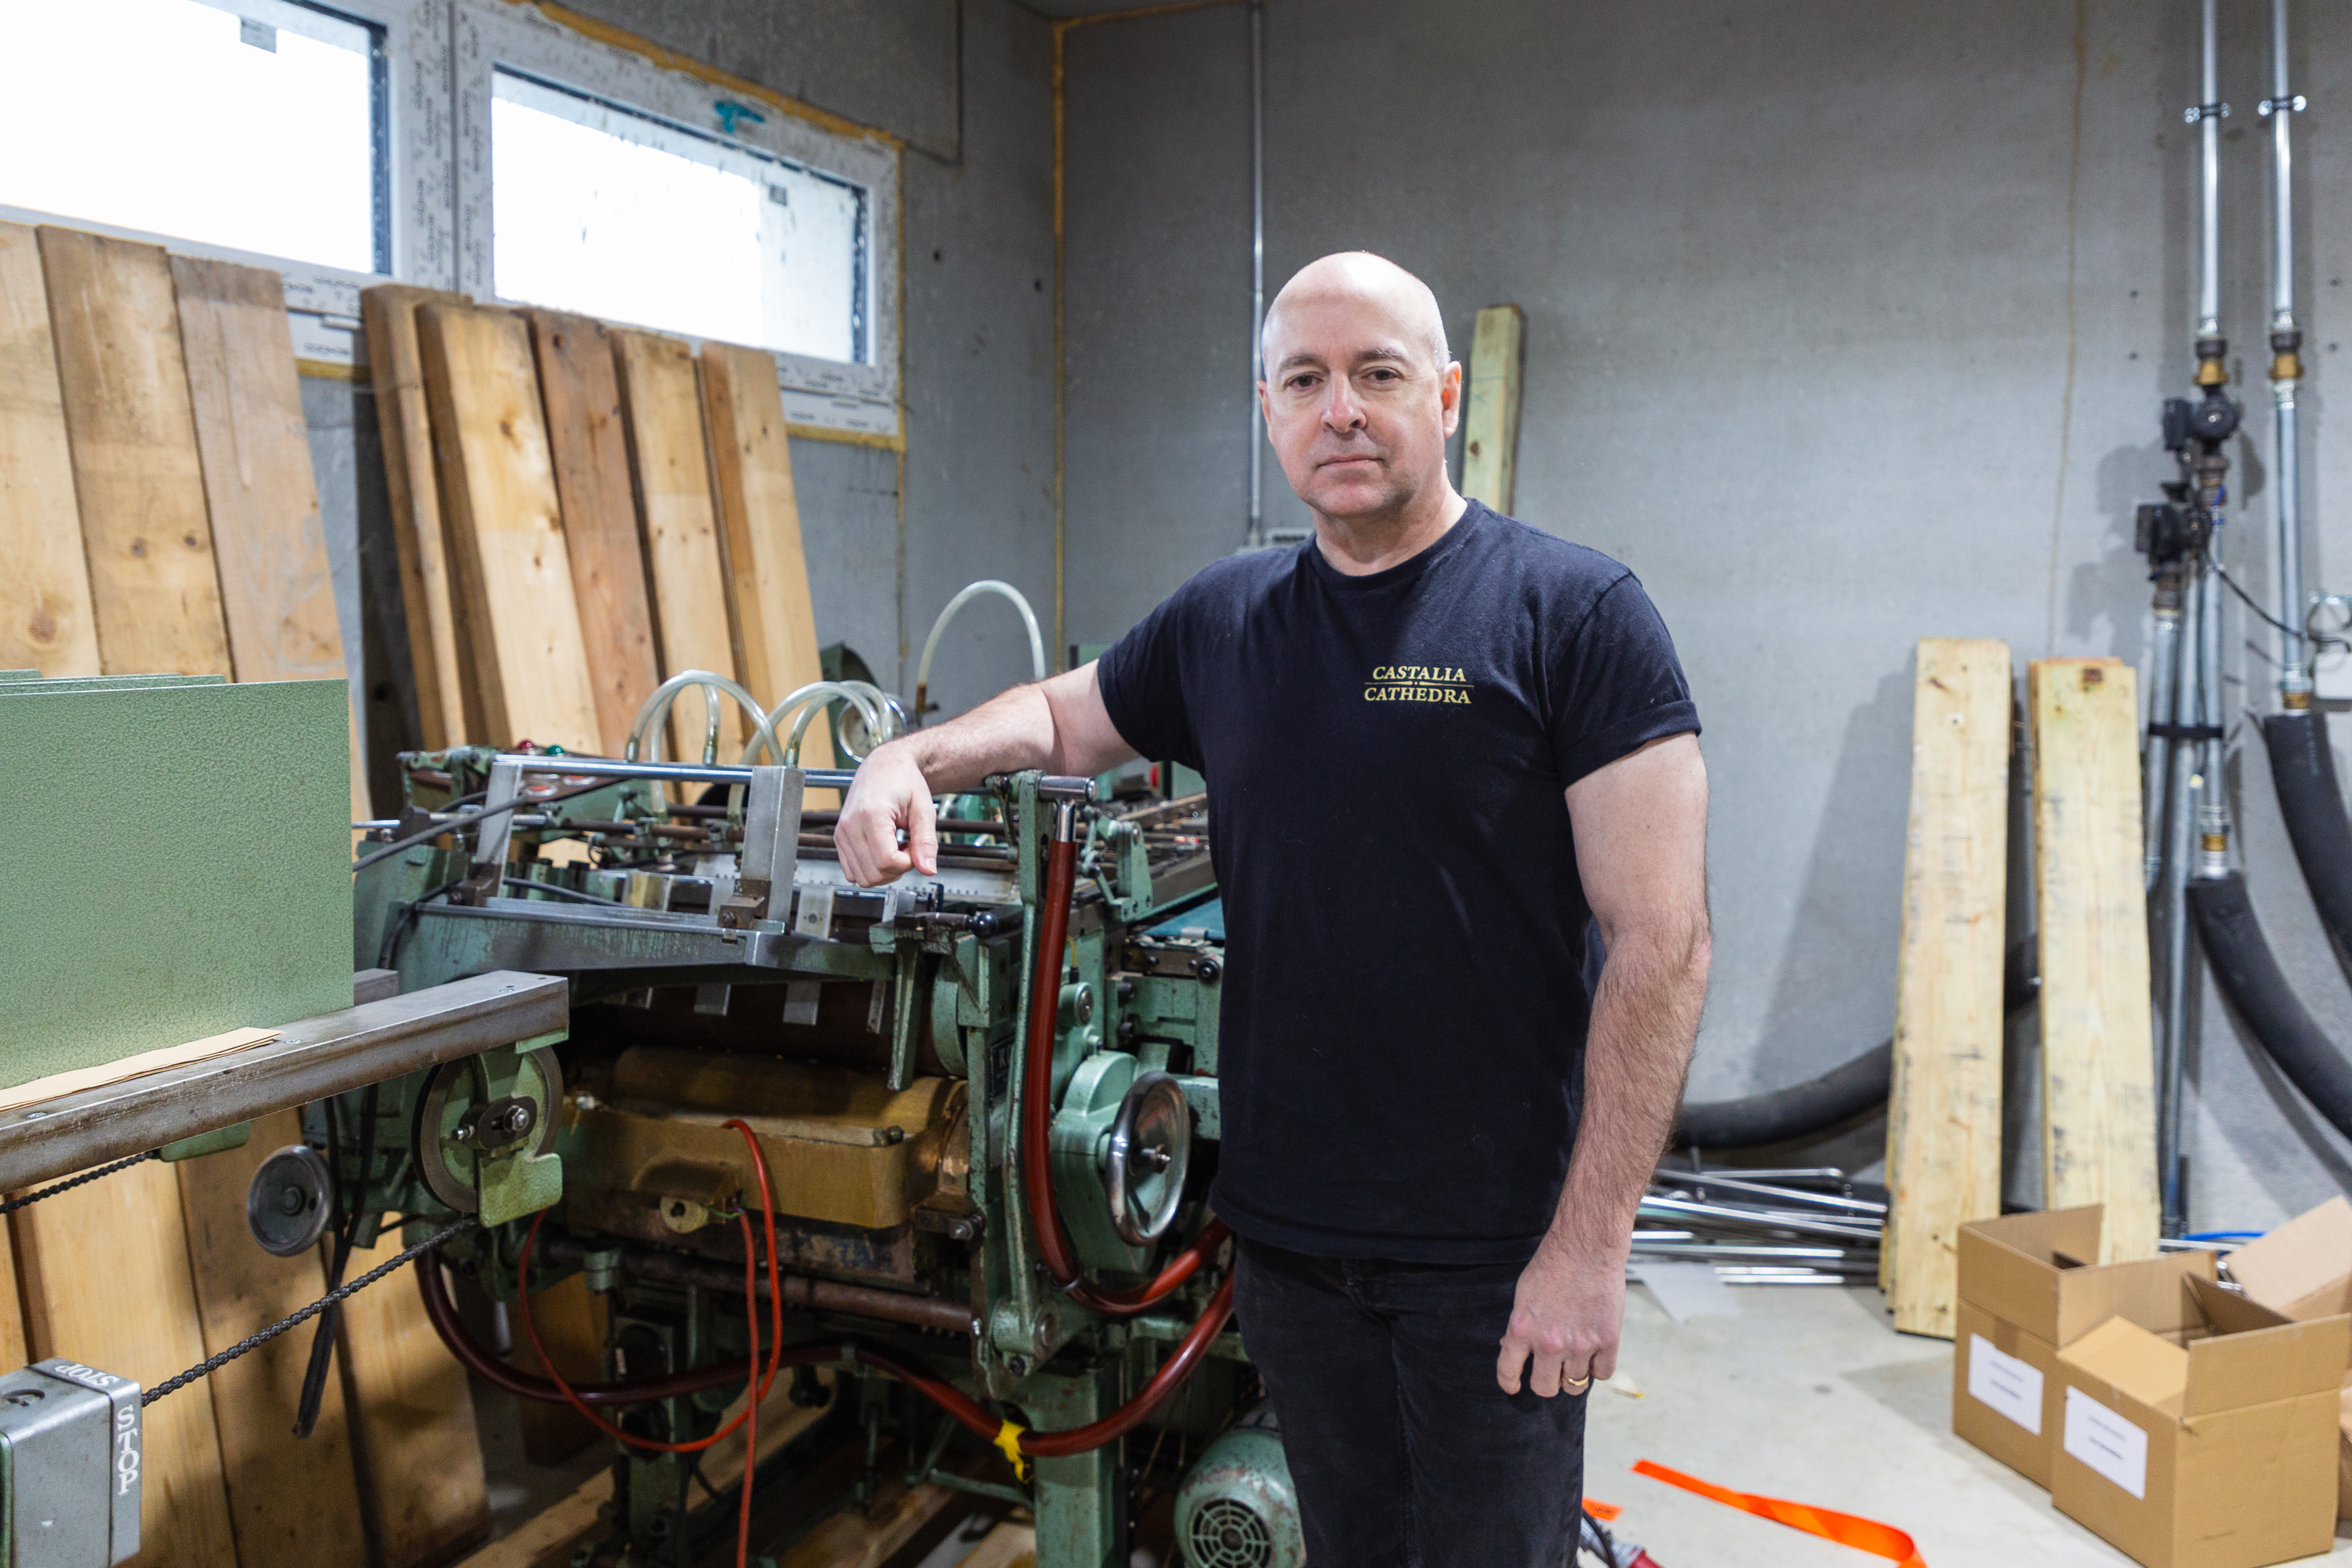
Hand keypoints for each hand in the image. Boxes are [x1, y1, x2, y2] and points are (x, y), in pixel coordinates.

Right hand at [833, 742, 936, 885]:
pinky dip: (870, 869)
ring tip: (895, 847)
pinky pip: (852, 871)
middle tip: (907, 847)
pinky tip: (883, 850)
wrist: (884, 766)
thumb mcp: (923, 808)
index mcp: (871, 814)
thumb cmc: (903, 780)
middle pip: (873, 874)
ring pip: (861, 878)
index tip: (915, 847)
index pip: (887, 861)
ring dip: (884, 870)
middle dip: (897, 868)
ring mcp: (842, 832)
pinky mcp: (839, 838)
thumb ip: (927, 841)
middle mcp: (850, 824)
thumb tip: (928, 869)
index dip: (907, 863)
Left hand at [1495, 1239, 1622, 1396]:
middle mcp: (1549, 1343)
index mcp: (1522, 1330)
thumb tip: (1511, 1346)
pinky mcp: (1607, 1341)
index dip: (1509, 1384)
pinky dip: (1598, 1367)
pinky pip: (1602, 1373)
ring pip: (1575, 1385)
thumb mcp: (1523, 1294)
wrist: (1587, 1247)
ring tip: (1576, 1356)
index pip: (1508, 1372)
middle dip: (1547, 1382)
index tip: (1514, 1386)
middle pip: (1545, 1388)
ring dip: (1574, 1374)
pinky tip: (1595, 1352)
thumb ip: (1519, 1325)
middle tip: (1552, 1370)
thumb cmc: (1553, 1264)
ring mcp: (1580, 1345)